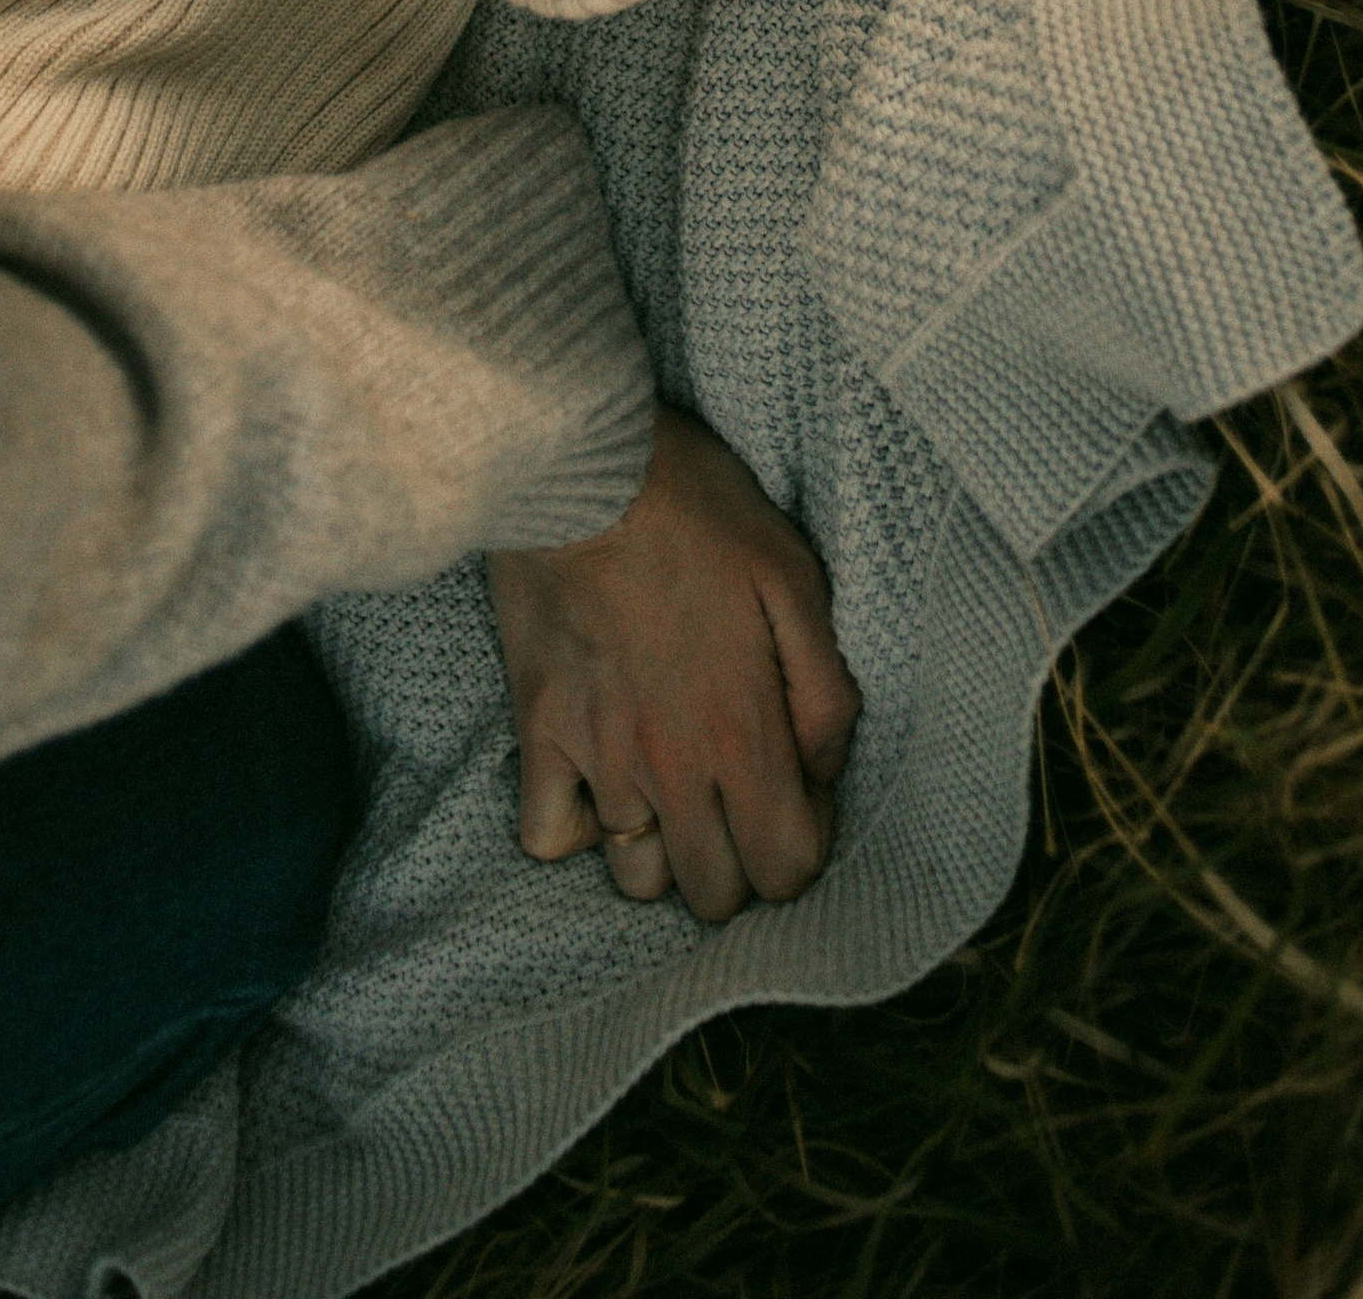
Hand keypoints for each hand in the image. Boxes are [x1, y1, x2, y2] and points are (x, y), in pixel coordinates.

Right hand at [485, 403, 859, 923]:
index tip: (795, 793)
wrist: (579, 467)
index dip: (803, 844)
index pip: (788, 869)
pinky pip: (549, 836)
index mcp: (743, 732)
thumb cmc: (695, 508)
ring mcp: (597, 757)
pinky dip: (577, 827)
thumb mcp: (794, 577)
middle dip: (739, 863)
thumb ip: (825, 690)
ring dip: (662, 851)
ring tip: (668, 789)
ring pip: (636, 880)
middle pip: (714, 895)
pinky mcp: (537, 731)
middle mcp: (671, 766)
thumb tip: (823, 771)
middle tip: (735, 796)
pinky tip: (598, 780)